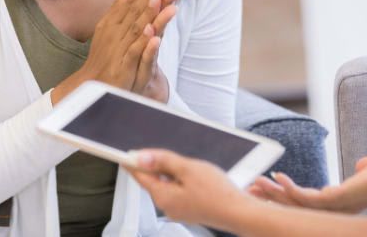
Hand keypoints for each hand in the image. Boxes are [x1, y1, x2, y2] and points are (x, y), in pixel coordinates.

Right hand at [52, 0, 177, 103]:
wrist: (94, 83)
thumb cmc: (107, 52)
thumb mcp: (114, 25)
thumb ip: (124, 4)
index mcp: (114, 22)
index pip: (131, 3)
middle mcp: (115, 32)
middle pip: (135, 12)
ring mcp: (119, 49)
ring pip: (136, 30)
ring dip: (149, 15)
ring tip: (161, 1)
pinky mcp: (123, 67)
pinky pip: (135, 54)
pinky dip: (144, 45)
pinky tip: (155, 37)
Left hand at [128, 149, 253, 230]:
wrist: (238, 212)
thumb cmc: (217, 192)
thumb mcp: (189, 169)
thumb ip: (164, 162)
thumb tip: (142, 157)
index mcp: (163, 196)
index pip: (141, 176)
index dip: (134, 162)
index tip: (128, 154)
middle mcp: (167, 206)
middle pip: (155, 181)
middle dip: (160, 166)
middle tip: (172, 155)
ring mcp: (178, 210)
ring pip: (169, 186)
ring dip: (174, 174)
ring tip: (193, 167)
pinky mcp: (189, 210)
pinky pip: (179, 193)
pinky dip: (183, 183)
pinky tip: (199, 179)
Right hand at [249, 146, 366, 212]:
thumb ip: (365, 169)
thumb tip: (362, 164)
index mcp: (343, 203)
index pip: (307, 204)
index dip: (287, 197)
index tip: (270, 186)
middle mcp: (337, 209)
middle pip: (296, 207)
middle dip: (272, 198)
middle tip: (250, 188)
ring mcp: (337, 206)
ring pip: (297, 204)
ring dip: (275, 193)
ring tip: (256, 183)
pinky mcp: (339, 199)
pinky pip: (307, 198)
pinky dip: (291, 188)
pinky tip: (279, 178)